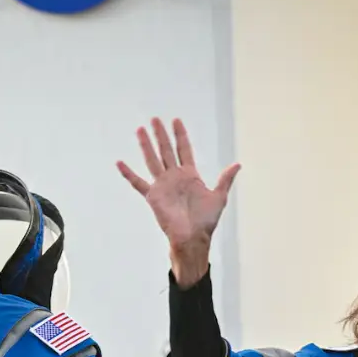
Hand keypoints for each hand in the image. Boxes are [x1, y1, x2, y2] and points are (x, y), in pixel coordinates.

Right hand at [117, 117, 239, 288]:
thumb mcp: (219, 197)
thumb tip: (237, 164)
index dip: (180, 135)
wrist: (192, 238)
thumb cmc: (206, 222)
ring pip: (152, 160)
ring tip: (140, 130)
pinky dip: (128, 173)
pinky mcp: (153, 196)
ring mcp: (163, 185)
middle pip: (166, 150)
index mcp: (190, 175)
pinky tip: (120, 162)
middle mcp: (175, 177)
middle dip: (161, 134)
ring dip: (146, 145)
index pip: (184, 149)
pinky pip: (138, 183)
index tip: (176, 121)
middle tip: (155, 119)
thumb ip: (225, 179)